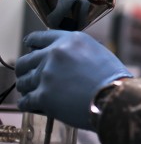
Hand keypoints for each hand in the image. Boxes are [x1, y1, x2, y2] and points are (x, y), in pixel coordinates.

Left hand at [15, 30, 131, 130]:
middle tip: (28, 76)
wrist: (115, 96)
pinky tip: (32, 105)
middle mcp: (55, 53)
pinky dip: (28, 104)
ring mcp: (47, 74)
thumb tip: (67, 57)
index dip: (31, 44)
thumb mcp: (97, 51)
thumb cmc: (112, 77)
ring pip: (23, 82)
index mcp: (69, 40)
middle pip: (25, 61)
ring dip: (27, 88)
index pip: (39, 38)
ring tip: (32, 93)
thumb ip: (77, 50)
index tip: (29, 48)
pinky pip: (25, 101)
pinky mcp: (43, 96)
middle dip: (25, 69)